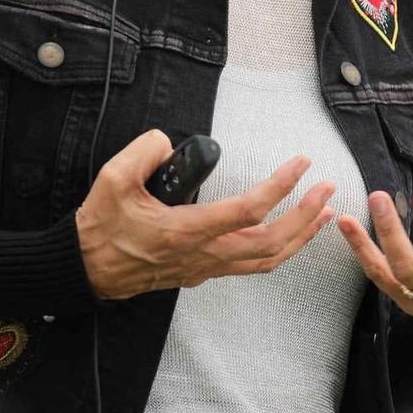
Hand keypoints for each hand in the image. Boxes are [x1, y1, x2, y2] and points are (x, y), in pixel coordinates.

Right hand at [77, 130, 335, 298]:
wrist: (86, 269)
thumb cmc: (101, 227)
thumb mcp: (112, 180)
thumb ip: (143, 152)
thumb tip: (167, 140)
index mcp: (185, 231)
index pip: (246, 211)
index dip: (279, 187)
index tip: (300, 164)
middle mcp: (202, 254)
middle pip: (270, 241)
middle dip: (304, 214)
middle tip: (326, 188)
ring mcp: (205, 267)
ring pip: (266, 260)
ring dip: (300, 236)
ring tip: (324, 213)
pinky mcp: (203, 272)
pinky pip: (252, 265)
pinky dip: (280, 249)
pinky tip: (292, 234)